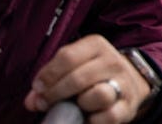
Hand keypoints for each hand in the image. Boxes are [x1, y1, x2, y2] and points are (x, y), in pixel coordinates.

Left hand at [23, 34, 150, 122]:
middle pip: (78, 78)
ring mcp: (123, 83)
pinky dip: (92, 120)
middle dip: (55, 94)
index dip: (48, 75)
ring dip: (79, 104)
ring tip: (73, 107)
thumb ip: (51, 80)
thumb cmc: (93, 74)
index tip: (38, 88)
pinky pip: (107, 117)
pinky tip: (86, 117)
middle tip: (44, 103)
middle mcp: (112, 61)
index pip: (67, 57)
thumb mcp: (74, 66)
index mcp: (96, 45)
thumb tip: (31, 101)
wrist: (130, 81)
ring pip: (97, 95)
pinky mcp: (127, 106)